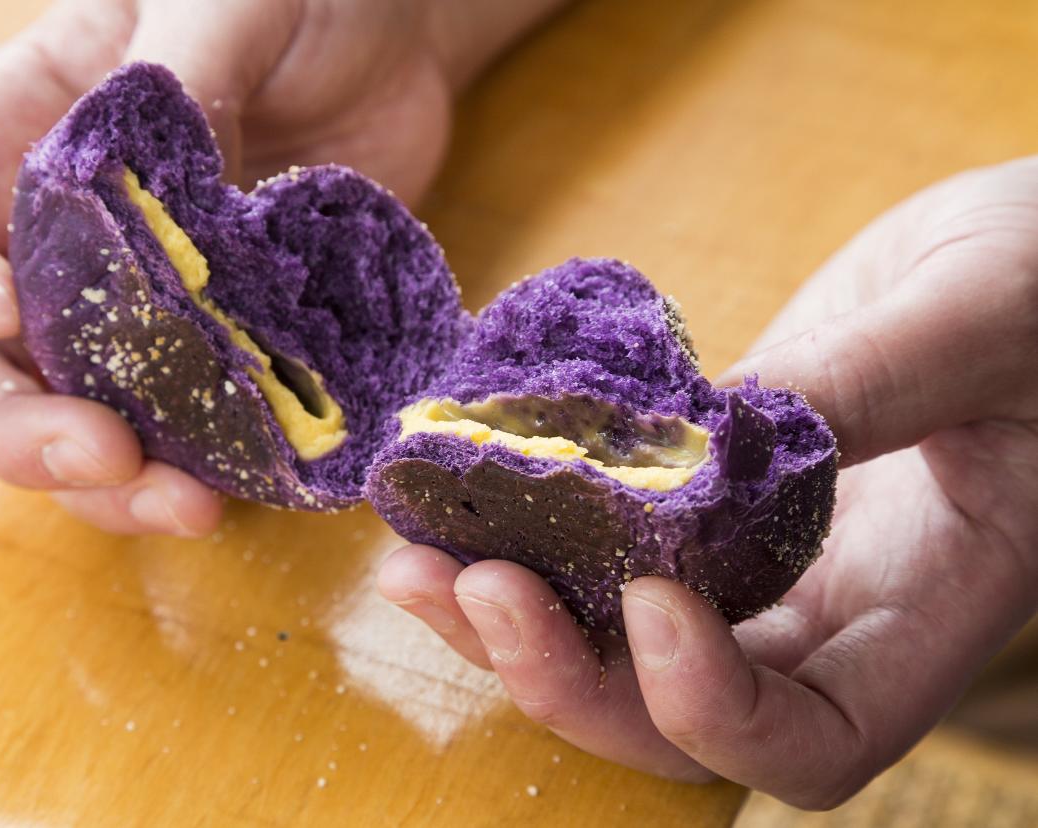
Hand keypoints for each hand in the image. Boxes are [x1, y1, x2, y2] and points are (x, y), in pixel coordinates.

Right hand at [0, 0, 562, 534]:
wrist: (394, 45)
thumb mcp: (221, 3)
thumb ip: (169, 88)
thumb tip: (135, 193)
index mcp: (7, 140)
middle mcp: (48, 246)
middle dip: (8, 429)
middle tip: (100, 451)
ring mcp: (133, 316)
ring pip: (62, 429)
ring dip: (103, 489)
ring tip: (184, 503)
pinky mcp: (218, 358)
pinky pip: (176, 442)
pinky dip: (192, 480)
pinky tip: (236, 491)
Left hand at [378, 157, 1037, 807]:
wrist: (1024, 259)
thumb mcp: (983, 318)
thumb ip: (866, 382)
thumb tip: (712, 437)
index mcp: (928, 605)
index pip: (816, 736)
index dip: (716, 705)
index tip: (648, 599)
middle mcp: (830, 611)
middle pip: (680, 719)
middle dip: (567, 674)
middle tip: (474, 586)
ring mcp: (758, 562)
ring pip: (617, 650)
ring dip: (505, 625)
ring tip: (413, 563)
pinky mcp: (702, 504)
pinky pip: (600, 551)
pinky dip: (522, 541)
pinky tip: (449, 502)